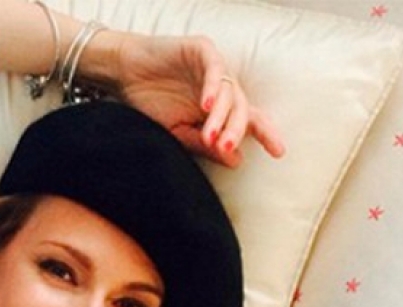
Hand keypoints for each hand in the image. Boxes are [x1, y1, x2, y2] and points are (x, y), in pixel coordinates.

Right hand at [89, 32, 285, 167]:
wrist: (123, 75)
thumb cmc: (148, 104)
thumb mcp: (176, 133)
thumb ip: (204, 144)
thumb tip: (235, 160)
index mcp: (219, 108)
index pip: (249, 121)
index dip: (265, 134)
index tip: (279, 152)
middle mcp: (221, 88)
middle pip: (241, 109)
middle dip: (236, 131)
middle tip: (226, 148)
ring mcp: (213, 68)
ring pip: (229, 92)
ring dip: (221, 116)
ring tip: (210, 135)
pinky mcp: (202, 51)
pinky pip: (215, 69)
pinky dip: (212, 87)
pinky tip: (206, 106)